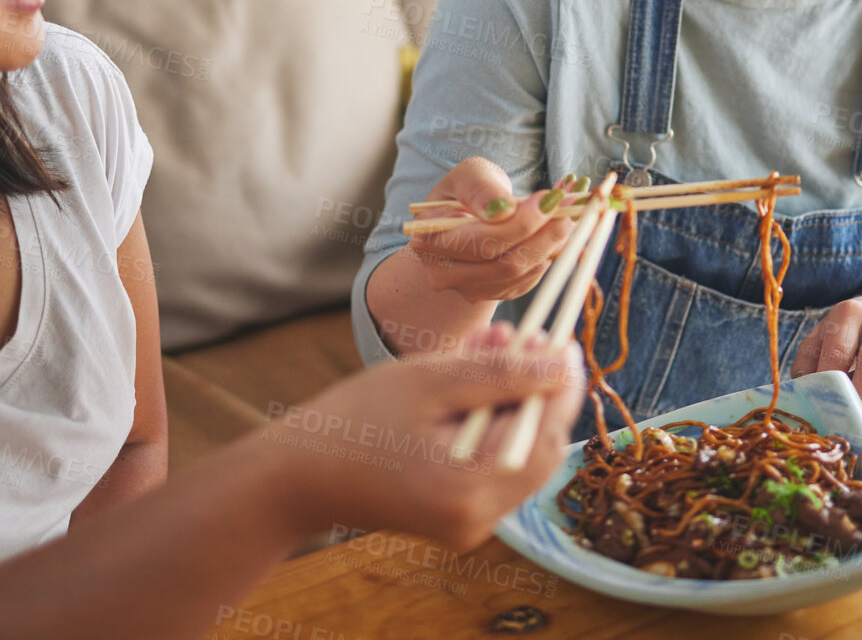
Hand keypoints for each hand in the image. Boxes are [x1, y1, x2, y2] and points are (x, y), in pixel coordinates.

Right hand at [261, 323, 585, 551]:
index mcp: (470, 490)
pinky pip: (493, 466)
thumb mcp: (431, 380)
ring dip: (513, 401)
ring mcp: (468, 525)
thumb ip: (502, 373)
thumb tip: (563, 362)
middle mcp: (478, 520)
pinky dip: (492, 423)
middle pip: (538, 450)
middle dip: (536, 390)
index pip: (546, 436)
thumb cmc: (357, 418)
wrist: (299, 474)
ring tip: (491, 348)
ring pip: (517, 455)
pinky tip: (473, 383)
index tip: (563, 339)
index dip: (561, 386)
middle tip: (525, 337)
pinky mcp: (457, 517)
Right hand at [406, 158, 577, 303]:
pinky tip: (559, 228)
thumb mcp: (470, 174)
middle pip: (505, 262)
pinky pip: (530, 279)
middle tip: (571, 205)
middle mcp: (444, 273)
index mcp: (429, 240)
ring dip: (554, 242)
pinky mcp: (496, 294)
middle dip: (545, 232)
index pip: (480, 241)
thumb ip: (480, 187)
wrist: (468, 217)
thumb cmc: (468, 191)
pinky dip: (551, 252)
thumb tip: (503, 210)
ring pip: (521, 273)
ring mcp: (471, 289)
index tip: (550, 198)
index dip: (520, 223)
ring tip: (571, 211)